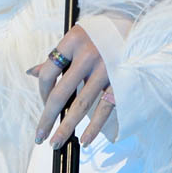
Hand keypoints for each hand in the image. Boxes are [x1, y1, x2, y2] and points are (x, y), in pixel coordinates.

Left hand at [26, 23, 115, 148]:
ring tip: (56, 142)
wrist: (140, 30)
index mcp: (74, 39)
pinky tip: (85, 140)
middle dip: (47, 118)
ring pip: (81, 105)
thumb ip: (58, 56)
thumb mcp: (79, 37)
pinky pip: (104, 108)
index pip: (49, 70)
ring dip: (66, 127)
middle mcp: (88, 54)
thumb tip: (32, 72)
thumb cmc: (103, 34)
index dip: (41, 91)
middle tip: (39, 136)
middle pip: (61, 93)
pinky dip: (94, 127)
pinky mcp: (120, 81)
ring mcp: (106, 68)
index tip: (43, 102)